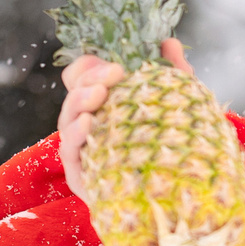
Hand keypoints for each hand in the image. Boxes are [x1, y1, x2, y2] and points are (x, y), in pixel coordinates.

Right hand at [57, 38, 189, 205]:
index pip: (83, 76)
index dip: (90, 64)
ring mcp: (82, 149)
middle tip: (116, 72)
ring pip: (68, 117)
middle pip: (74, 92)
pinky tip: (90, 123)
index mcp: (104, 104)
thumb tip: (169, 42)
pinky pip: (70, 150)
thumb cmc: (171, 151)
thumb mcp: (177, 108)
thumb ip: (174, 74)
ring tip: (100, 93)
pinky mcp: (81, 175)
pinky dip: (76, 134)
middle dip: (90, 77)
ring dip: (80, 100)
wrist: (177, 203)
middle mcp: (88, 124)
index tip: (115, 60)